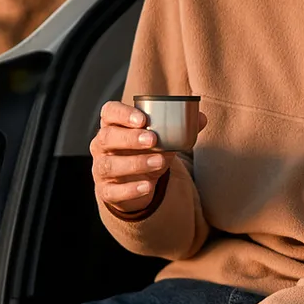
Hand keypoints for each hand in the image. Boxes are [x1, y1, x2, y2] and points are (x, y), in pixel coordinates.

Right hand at [90, 100, 205, 213]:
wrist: (138, 184)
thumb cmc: (147, 153)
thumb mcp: (162, 140)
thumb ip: (181, 128)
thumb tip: (202, 118)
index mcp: (113, 125)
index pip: (109, 112)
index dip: (122, 114)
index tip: (143, 119)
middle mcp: (101, 145)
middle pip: (107, 137)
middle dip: (129, 138)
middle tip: (153, 139)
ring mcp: (101, 168)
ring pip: (109, 165)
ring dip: (135, 163)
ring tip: (159, 162)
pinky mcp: (106, 191)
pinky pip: (113, 191)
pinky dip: (130, 189)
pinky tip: (147, 186)